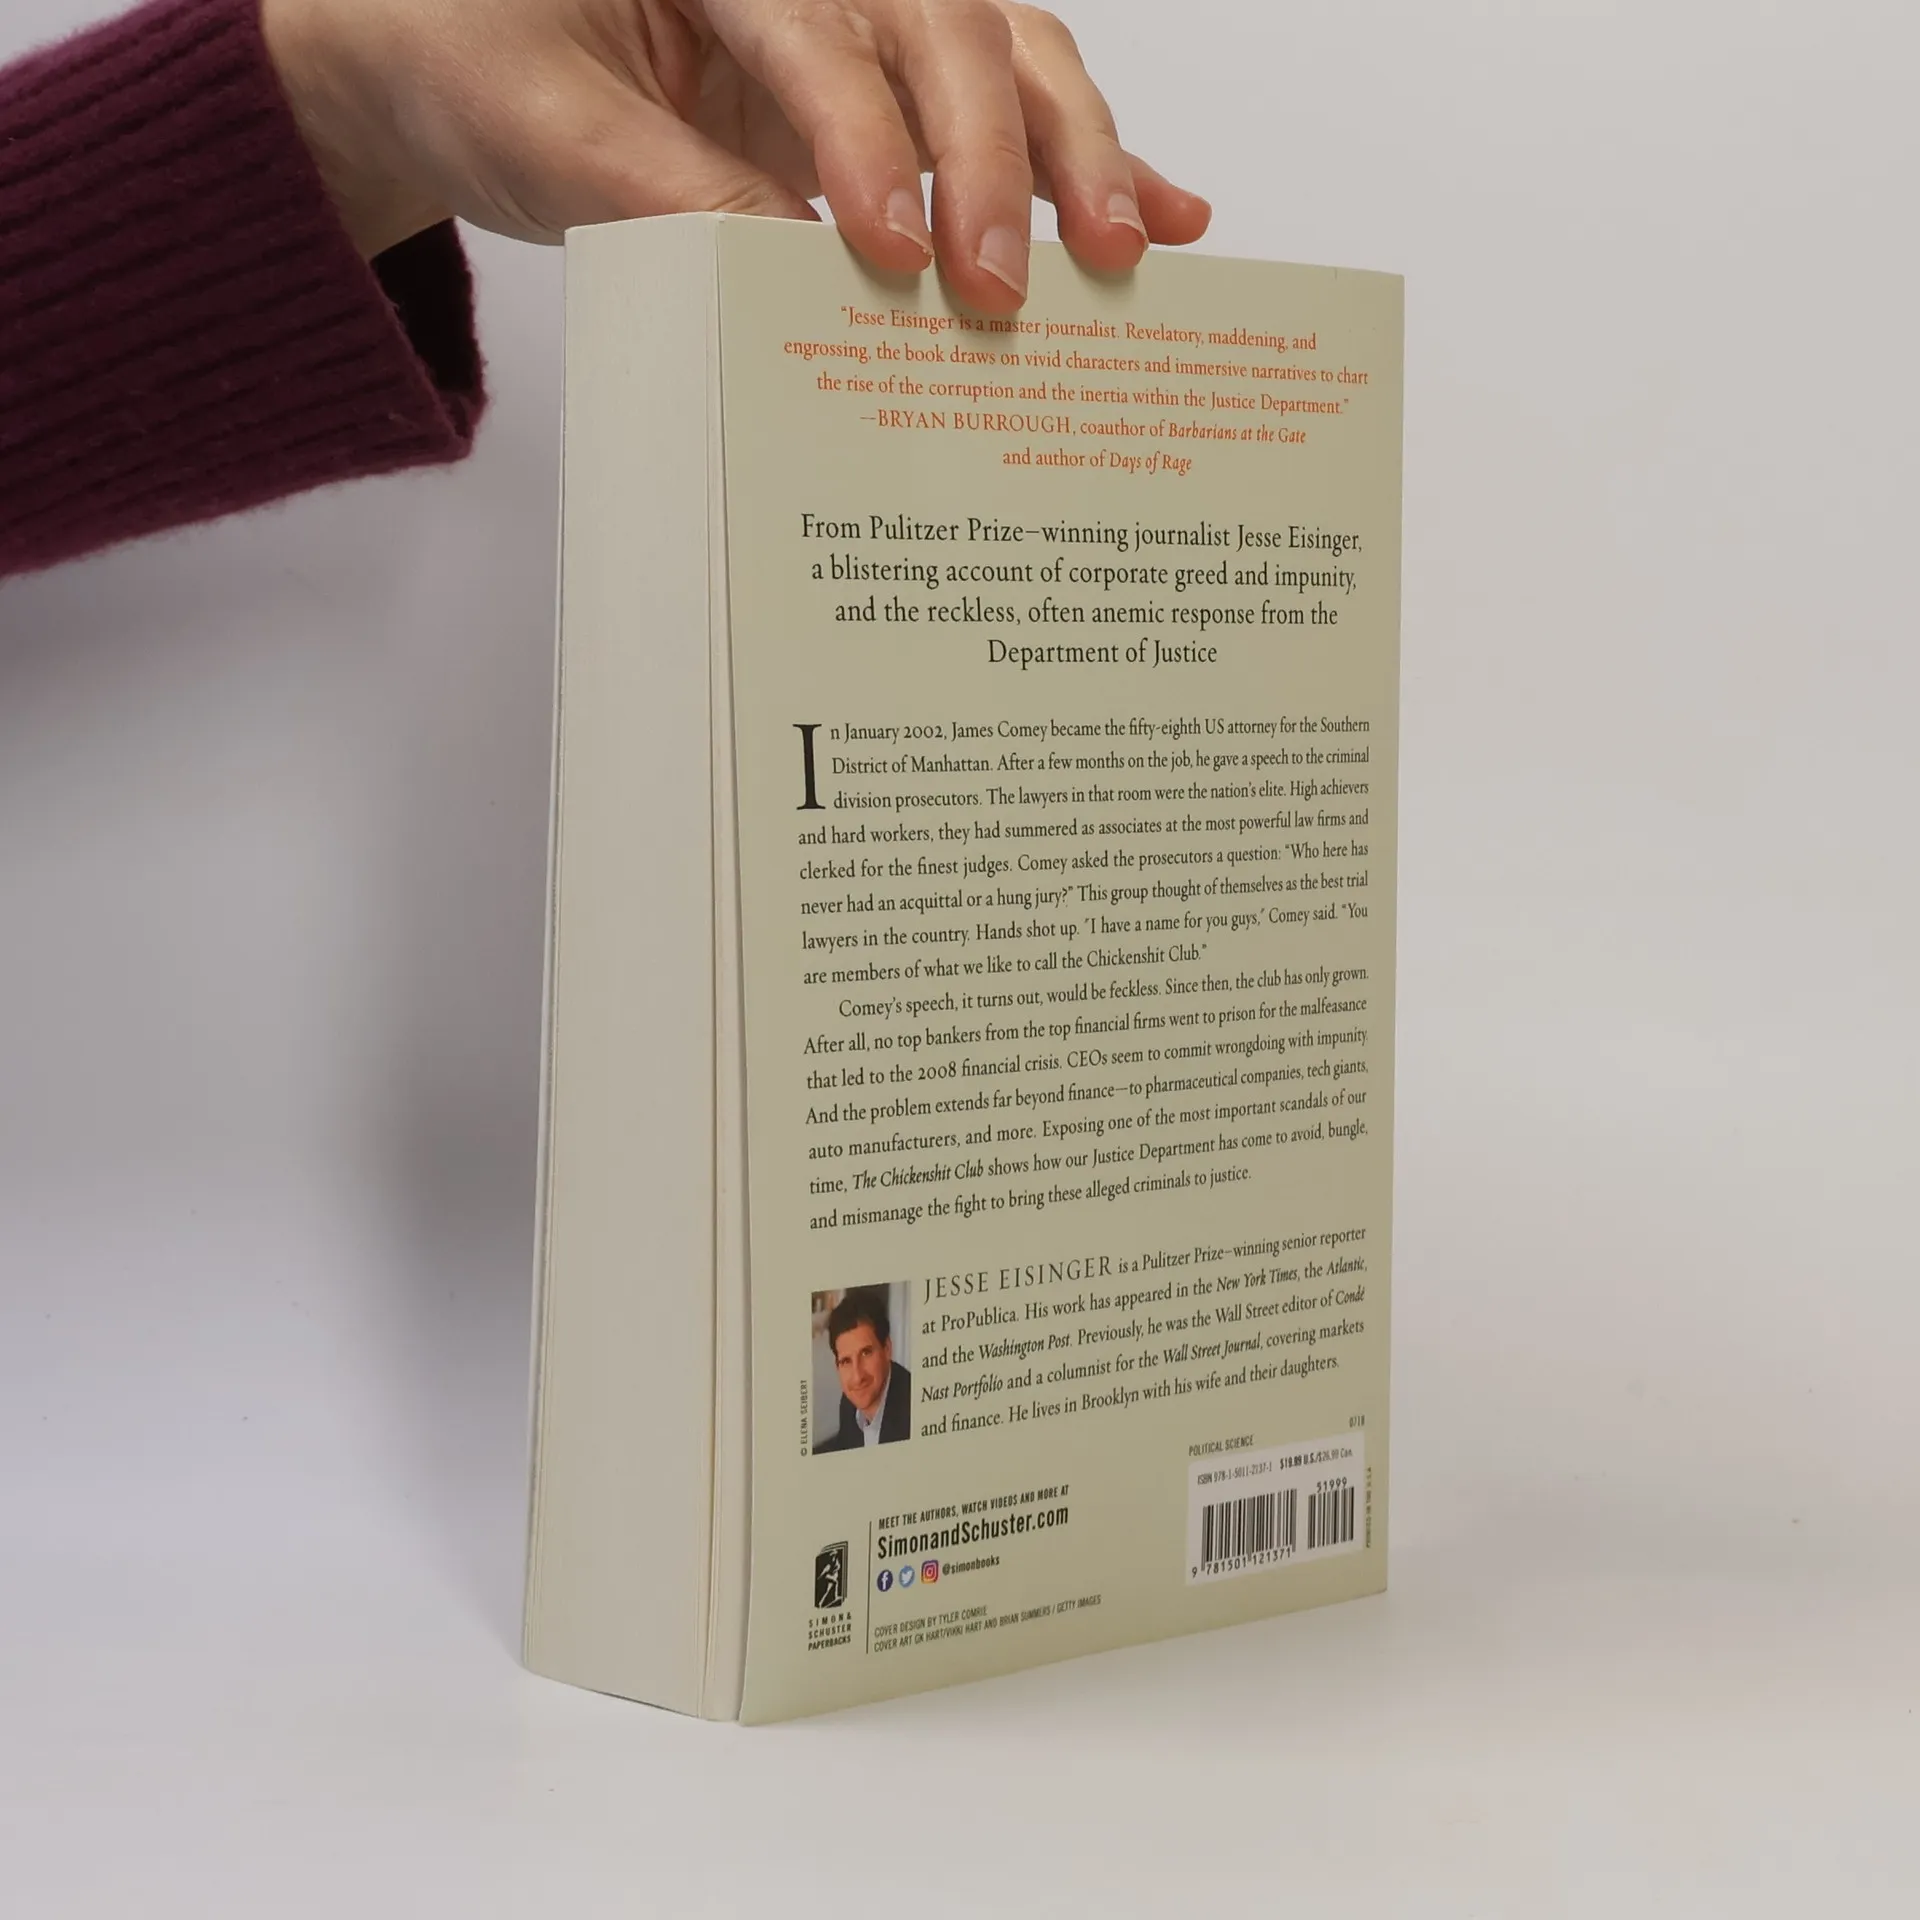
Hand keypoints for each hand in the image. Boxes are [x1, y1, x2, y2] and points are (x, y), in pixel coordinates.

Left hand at [261, 0, 1209, 310]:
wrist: (451, 55)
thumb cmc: (479, 62)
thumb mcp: (545, 134)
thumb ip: (669, 196)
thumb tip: (800, 280)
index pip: (817, 34)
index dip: (862, 143)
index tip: (892, 253)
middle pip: (945, 28)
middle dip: (992, 157)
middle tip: (1005, 285)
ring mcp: (859, 18)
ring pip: (1003, 52)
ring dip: (1076, 148)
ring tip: (1127, 245)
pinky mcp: (884, 87)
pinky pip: (1002, 105)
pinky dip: (1082, 159)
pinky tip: (1164, 213)